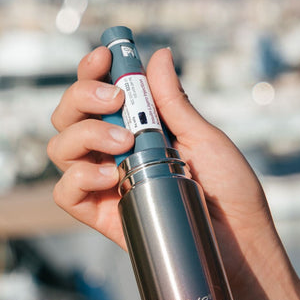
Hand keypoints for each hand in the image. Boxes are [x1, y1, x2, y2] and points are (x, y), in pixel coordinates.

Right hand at [48, 46, 277, 278]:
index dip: (92, 71)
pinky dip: (79, 177)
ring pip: (61, 149)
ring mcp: (105, 184)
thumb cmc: (229, 192)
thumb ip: (174, 103)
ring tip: (125, 142)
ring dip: (85, 133)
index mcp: (137, 129)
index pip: (97, 94)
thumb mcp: (205, 139)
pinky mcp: (103, 216)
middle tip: (116, 98)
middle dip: (82, 96)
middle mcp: (114, 153)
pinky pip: (65, 193)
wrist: (239, 242)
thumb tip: (159, 56)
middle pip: (68, 116)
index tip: (104, 56)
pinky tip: (111, 175)